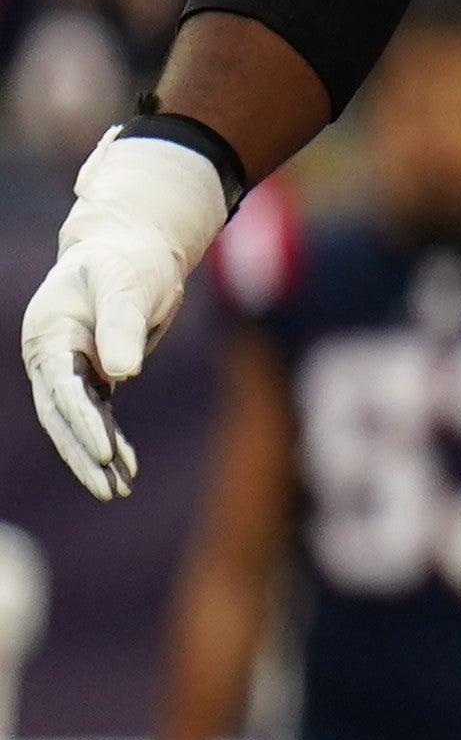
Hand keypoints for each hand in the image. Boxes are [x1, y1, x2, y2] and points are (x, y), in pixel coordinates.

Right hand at [23, 131, 233, 500]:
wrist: (131, 247)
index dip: (81, 422)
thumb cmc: (129, 260)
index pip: (62, 387)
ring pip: (76, 421)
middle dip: (83, 454)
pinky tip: (127, 470)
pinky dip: (109, 441)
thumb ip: (122, 324)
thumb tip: (123, 373)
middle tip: (108, 490)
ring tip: (117, 492)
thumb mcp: (129, 285)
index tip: (105, 452)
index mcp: (49, 332)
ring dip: (94, 457)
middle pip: (61, 414)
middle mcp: (50, 354)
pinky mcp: (90, 373)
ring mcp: (67, 366)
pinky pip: (95, 415)